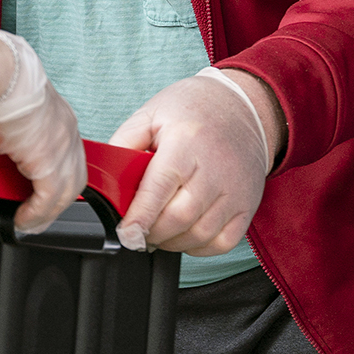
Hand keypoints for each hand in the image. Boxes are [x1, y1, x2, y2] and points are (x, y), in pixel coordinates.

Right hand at [0, 28, 84, 233]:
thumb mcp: (9, 107)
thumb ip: (9, 126)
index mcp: (59, 117)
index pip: (68, 156)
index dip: (59, 179)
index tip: (45, 194)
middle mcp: (67, 132)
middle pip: (75, 178)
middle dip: (59, 202)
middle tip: (41, 218)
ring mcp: (61, 147)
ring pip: (66, 192)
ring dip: (47, 212)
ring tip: (30, 223)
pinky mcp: (49, 161)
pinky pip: (48, 199)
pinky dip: (36, 214)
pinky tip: (23, 220)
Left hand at [107, 69, 276, 254]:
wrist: (243, 106)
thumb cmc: (194, 110)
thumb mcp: (150, 115)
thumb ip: (123, 146)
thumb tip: (104, 181)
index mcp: (187, 141)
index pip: (159, 189)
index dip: (139, 217)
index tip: (126, 233)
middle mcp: (216, 168)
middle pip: (180, 217)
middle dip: (152, 232)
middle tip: (138, 230)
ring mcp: (236, 189)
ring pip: (201, 234)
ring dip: (172, 242)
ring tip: (159, 230)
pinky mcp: (248, 204)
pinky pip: (223, 242)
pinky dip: (199, 247)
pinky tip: (184, 233)